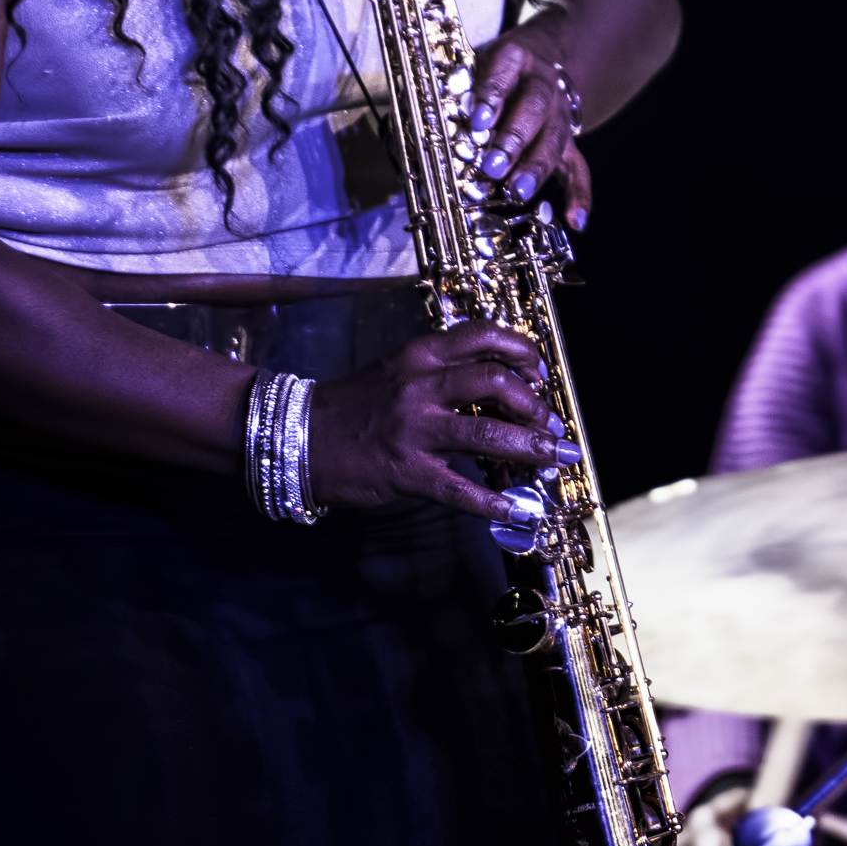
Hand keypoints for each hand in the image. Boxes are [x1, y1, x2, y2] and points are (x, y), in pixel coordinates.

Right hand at [306, 320, 577, 521]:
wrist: (296, 436)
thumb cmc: (355, 405)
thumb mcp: (399, 371)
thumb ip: (444, 373)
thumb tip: (502, 390)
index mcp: (421, 355)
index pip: (483, 336)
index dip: (522, 352)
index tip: (538, 373)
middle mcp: (420, 385)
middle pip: (495, 381)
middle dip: (533, 405)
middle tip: (548, 425)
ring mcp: (413, 429)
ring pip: (486, 434)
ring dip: (528, 448)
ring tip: (550, 460)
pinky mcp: (405, 470)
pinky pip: (459, 488)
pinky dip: (492, 501)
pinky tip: (513, 509)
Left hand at [468, 28, 592, 227]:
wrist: (541, 57)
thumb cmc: (493, 69)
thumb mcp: (471, 64)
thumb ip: (448, 95)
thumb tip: (408, 134)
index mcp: (514, 58)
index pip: (502, 75)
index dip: (491, 97)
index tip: (476, 121)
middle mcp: (542, 83)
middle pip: (532, 108)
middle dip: (513, 139)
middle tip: (492, 166)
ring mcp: (559, 113)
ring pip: (554, 138)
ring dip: (536, 167)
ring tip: (519, 192)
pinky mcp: (568, 141)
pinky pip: (578, 168)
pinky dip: (579, 195)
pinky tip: (576, 221)